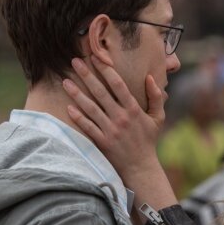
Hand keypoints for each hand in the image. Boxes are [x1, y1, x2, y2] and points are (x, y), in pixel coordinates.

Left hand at [62, 57, 164, 178]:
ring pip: (90, 108)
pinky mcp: (102, 141)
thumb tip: (150, 77)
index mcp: (134, 110)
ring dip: (77, 93)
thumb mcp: (158, 118)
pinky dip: (77, 117)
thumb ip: (156, 97)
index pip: (118, 85)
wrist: (140, 167)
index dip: (106, 70)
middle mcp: (121, 118)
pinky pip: (87, 126)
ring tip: (65, 81)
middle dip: (87, 75)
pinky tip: (68, 106)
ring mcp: (110, 130)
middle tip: (74, 61)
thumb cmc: (148, 140)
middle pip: (100, 92)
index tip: (96, 58)